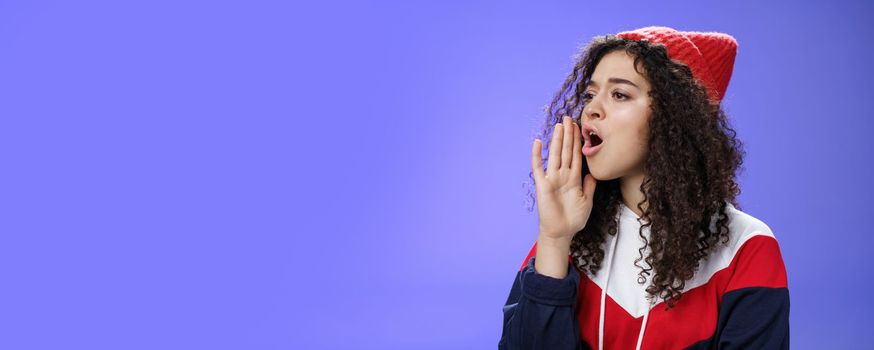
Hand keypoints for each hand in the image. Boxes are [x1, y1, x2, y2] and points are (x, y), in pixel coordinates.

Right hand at [531, 116, 597, 243]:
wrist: (561, 232)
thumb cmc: (573, 219)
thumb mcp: (587, 201)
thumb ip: (589, 186)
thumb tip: (593, 173)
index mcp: (574, 178)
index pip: (576, 155)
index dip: (578, 141)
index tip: (579, 127)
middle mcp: (563, 175)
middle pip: (566, 151)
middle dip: (568, 135)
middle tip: (568, 118)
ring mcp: (552, 179)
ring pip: (555, 155)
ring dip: (557, 140)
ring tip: (559, 125)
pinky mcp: (543, 185)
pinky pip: (539, 168)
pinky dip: (537, 155)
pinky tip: (538, 142)